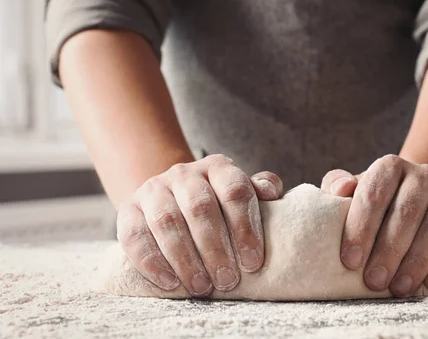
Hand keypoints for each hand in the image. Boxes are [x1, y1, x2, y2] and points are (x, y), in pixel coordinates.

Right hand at [116, 155, 282, 296]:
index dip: (245, 228)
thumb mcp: (242, 193)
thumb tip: (271, 194)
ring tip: (201, 287)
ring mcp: (154, 189)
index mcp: (218, 167)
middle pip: (200, 208)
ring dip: (185, 259)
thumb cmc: (219, 203)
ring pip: (167, 222)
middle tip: (227, 281)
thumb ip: (261, 191)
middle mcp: (184, 173)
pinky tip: (170, 283)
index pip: (235, 191)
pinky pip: (135, 235)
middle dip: (215, 249)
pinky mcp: (128, 209)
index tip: (252, 262)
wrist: (172, 197)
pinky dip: (151, 262)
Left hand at [321, 155, 427, 295]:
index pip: (374, 194)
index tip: (350, 261)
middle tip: (375, 282)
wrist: (419, 202)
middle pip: (407, 212)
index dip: (361, 228)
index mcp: (390, 167)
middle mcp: (423, 173)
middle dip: (389, 250)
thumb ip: (338, 185)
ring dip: (419, 260)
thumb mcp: (354, 193)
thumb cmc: (377, 204)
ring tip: (401, 288)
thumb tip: (340, 189)